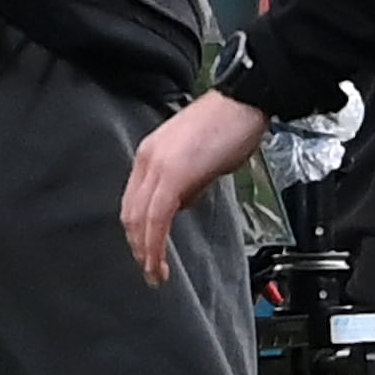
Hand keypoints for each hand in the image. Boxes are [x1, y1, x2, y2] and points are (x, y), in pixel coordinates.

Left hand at [121, 90, 268, 283]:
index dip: (137, 231)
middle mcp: (146, 159)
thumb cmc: (229, 125)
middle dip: (138, 246)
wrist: (244, 102)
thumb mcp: (199, 159)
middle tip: (149, 269)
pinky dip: (155, 244)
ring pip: (140, 219)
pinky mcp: (173, 174)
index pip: (133, 201)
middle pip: (130, 213)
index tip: (146, 251)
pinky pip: (157, 217)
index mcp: (150, 154)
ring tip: (154, 272)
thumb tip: (180, 206)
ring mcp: (157, 166)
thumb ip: (186, 184)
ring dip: (145, 251)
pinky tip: (160, 260)